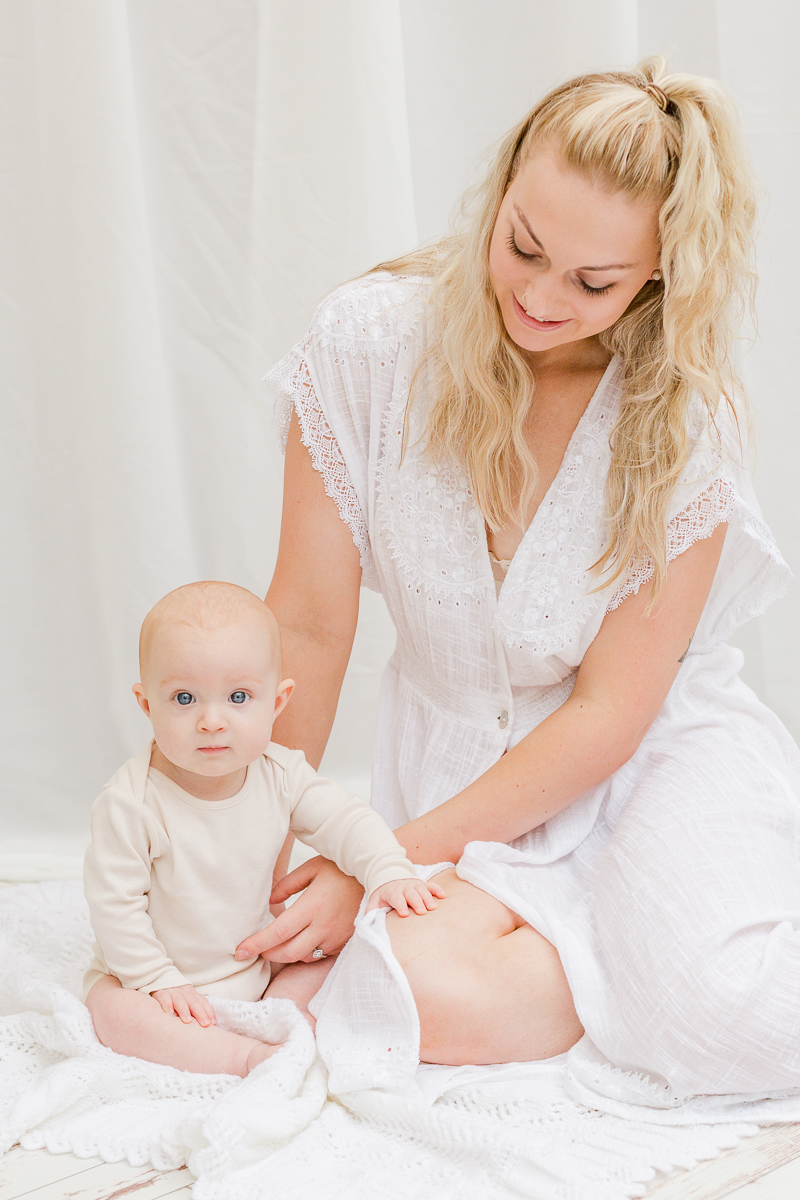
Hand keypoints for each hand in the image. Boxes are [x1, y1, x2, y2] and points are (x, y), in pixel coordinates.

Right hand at [151, 984, 215, 1026]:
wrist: (159, 979)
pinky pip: (164, 997)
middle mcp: (183, 992)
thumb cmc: (175, 997)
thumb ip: (193, 1010)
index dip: (208, 1012)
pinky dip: (166, 1004)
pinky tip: (169, 1013)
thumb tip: (205, 1026)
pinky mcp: (160, 992)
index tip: (212, 1024)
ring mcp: (172, 992)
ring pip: (180, 1000)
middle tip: (205, 1024)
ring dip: (184, 1010)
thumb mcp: (186, 1000)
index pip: (202, 1002)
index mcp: (191, 994)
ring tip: (188, 1021)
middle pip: (193, 1002)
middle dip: (200, 1013)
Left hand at [235, 856, 363, 963]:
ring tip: (278, 944)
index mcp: (312, 906)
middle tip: (256, 950)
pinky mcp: (345, 942)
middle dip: (268, 955)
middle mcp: (323, 925)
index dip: (256, 944)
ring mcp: (336, 936)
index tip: (239, 951)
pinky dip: (307, 951)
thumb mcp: (312, 868)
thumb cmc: (342, 868)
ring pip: (304, 956)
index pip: (278, 933)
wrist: (377, 876)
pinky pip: (320, 954)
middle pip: (288, 952)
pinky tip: (303, 940)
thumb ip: (288, 885)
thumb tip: (270, 902)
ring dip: (287, 954)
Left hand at [366, 876, 445, 915]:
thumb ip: (371, 910)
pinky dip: (438, 889)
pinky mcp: (423, 884)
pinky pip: (431, 885)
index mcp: (392, 892)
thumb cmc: (384, 895)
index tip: (404, 914)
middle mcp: (404, 888)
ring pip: (422, 890)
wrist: (390, 878)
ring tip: (433, 908)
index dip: (400, 905)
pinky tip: (444, 896)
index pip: (396, 898)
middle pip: (411, 894)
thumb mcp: (375, 900)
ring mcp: (415, 885)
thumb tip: (368, 920)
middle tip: (422, 912)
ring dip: (428, 897)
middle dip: (416, 902)